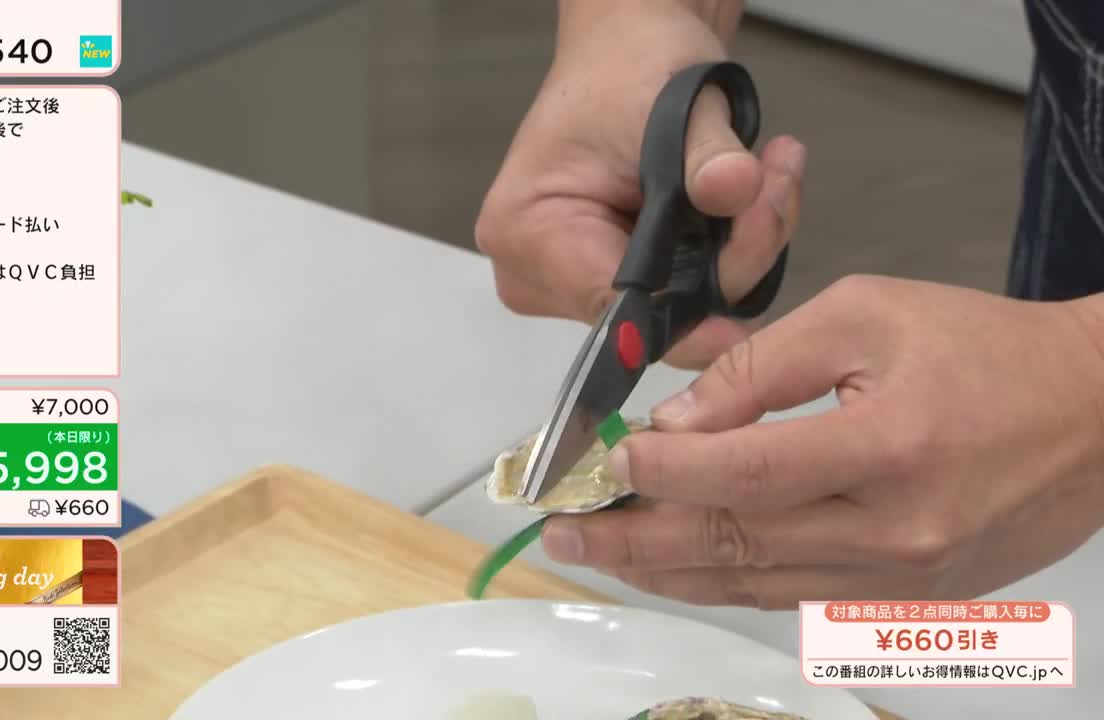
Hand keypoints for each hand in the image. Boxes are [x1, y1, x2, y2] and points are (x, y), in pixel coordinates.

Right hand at [474, 0, 805, 367]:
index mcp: (528, 233)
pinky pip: (682, 290)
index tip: (739, 329)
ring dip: (738, 249)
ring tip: (767, 171)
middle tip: (774, 182)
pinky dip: (724, 250)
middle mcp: (536, 271)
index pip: (612, 309)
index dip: (684, 319)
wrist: (628, 48)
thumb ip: (707, 155)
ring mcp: (569, 280)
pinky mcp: (608, 275)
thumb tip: (731, 189)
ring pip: (678, 305)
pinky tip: (746, 191)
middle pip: (653, 312)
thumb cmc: (628, 66)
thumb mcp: (676, 102)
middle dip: (730, 259)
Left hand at [540, 276, 1103, 607]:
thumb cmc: (983, 348)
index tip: (604, 460)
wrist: (1093, 414)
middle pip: (734, 545)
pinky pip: (793, 597)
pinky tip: (677, 567)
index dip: (660, 472)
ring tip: (602, 553)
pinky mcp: (906, 599)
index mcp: (887, 448)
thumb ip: (760, 364)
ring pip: (754, 585)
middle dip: (635, 538)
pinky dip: (727, 583)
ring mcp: (901, 579)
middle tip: (565, 529)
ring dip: (667, 570)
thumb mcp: (865, 316)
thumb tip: (677, 421)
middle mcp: (893, 532)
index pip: (742, 474)